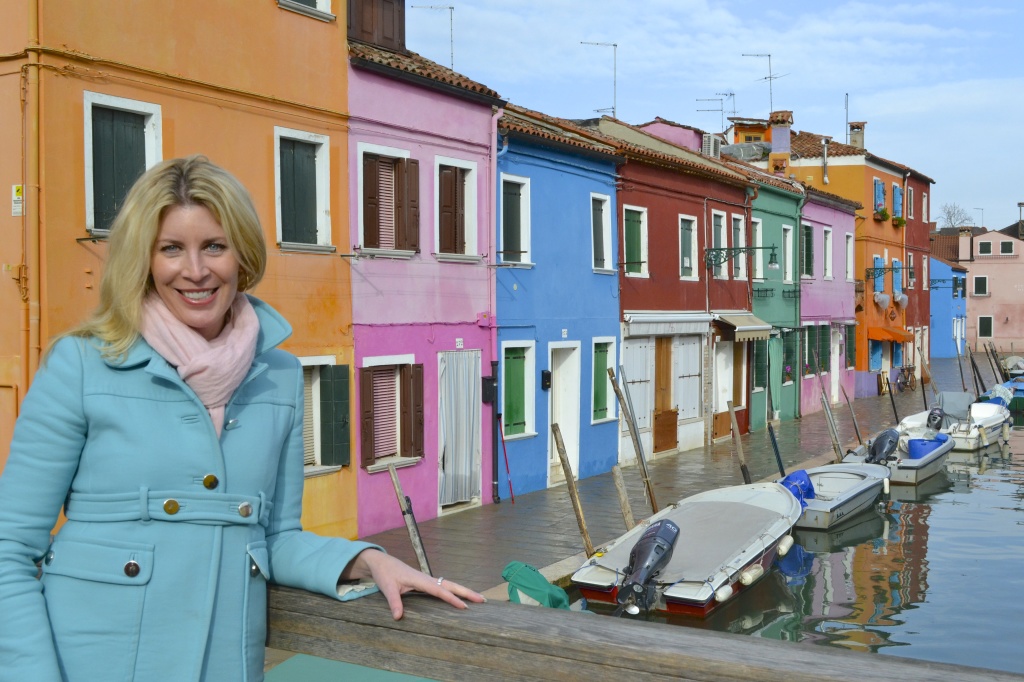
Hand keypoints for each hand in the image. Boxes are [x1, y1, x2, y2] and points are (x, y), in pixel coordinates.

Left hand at [343, 549, 484, 619]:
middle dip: (466, 592)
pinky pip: (443, 587)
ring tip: (478, 599)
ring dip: (463, 591)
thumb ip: (394, 602)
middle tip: (482, 600)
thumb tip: (398, 617)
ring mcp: (427, 580)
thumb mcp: (387, 588)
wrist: (381, 562)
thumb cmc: (385, 573)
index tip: (464, 607)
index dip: (452, 598)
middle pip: (451, 585)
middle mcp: (426, 578)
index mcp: (420, 579)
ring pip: (449, 585)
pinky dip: (454, 591)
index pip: (439, 590)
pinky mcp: (425, 582)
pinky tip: (459, 597)